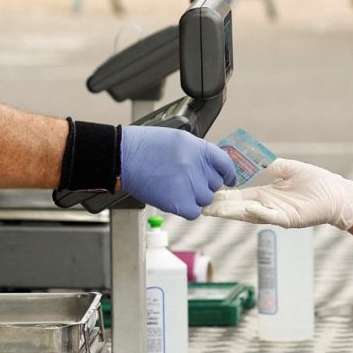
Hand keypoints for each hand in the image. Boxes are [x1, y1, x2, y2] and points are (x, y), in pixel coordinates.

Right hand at [120, 126, 235, 218]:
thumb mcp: (178, 140)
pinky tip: (174, 200)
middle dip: (203, 184)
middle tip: (185, 181)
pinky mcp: (179, 201)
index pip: (225, 163)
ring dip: (194, 197)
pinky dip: (186, 209)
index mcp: (199, 148)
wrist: (124, 156)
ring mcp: (189, 184)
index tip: (228, 179)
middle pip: (214, 184)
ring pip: (204, 199)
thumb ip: (197, 154)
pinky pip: (194, 212)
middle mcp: (197, 166)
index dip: (228, 174)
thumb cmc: (145, 146)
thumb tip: (209, 169)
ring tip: (174, 188)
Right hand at [202, 158, 352, 229]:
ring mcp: (277, 215)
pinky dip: (259, 212)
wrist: (337, 194)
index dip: (222, 196)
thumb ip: (271, 166)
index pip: (238, 197)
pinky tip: (247, 207)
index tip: (205, 193)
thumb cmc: (317, 183)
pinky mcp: (290, 220)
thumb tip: (256, 159)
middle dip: (220, 208)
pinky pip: (272, 217)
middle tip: (200, 205)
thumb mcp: (289, 169)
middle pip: (238, 209)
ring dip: (233, 213)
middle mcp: (267, 207)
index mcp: (265, 195)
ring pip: (250, 215)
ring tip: (216, 208)